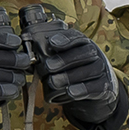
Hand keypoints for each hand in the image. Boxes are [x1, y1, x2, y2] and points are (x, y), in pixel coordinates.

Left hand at [25, 9, 125, 127]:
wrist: (96, 91)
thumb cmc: (72, 72)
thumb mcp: (61, 60)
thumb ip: (45, 55)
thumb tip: (23, 55)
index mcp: (81, 43)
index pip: (75, 37)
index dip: (64, 39)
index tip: (51, 43)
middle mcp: (94, 54)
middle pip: (83, 52)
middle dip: (64, 59)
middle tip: (47, 66)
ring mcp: (101, 70)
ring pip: (88, 70)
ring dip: (69, 76)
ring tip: (53, 82)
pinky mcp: (104, 88)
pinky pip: (94, 88)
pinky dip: (82, 89)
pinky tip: (70, 92)